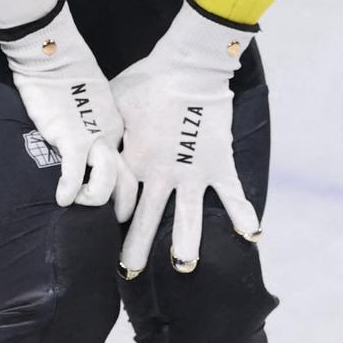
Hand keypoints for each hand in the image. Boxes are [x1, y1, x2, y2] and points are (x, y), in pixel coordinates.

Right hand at [0, 0, 136, 210]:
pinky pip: (74, 173)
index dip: (128, 192)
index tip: (119, 209)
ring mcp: (94, 137)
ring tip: (79, 206)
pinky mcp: (71, 136)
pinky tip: (62, 200)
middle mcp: (113, 136)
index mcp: (119, 129)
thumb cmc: (68, 79)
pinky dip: (70, 190)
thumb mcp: (91, 107)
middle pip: (130, 182)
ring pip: (107, 182)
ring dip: (94, 201)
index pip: (132, 168)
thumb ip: (94, 128)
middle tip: (111, 226)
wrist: (54, 55)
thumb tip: (87, 150)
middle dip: (122, 209)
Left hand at [113, 0, 261, 275]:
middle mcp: (161, 173)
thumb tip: (89, 141)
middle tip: (127, 276)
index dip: (111, 222)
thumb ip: (108, 130)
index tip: (103, 242)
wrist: (186, 66)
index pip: (119, 200)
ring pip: (188, 216)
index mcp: (134, 160)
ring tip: (184, 267)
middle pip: (146, 219)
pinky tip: (252, 237)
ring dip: (185, 243)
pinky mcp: (218, 162)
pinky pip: (232, 193)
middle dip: (136, 249)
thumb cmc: (146, 81)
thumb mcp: (115, 106)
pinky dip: (244, 213)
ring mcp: (192, 171)